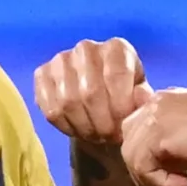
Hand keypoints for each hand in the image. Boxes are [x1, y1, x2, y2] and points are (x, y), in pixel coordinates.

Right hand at [34, 38, 155, 146]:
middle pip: (90, 92)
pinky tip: (78, 130)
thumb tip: (141, 98)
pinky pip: (50, 108)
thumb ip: (144, 99)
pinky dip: (65, 126)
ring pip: (68, 102)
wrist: (98, 101)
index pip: (116, 76)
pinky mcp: (42, 75)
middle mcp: (86, 48)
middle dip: (102, 123)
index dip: (120, 108)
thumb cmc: (125, 99)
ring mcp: (61, 60)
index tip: (124, 127)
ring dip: (84, 127)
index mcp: (116, 48)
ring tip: (96, 135)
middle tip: (109, 137)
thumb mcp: (141, 99)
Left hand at [119, 90, 186, 185]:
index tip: (169, 179)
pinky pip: (143, 168)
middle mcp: (155, 103)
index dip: (146, 159)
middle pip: (129, 145)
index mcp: (163, 101)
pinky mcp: (158, 134)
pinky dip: (160, 184)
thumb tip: (151, 170)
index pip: (136, 132)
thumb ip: (168, 145)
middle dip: (145, 174)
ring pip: (132, 159)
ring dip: (153, 184)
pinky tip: (184, 185)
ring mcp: (154, 116)